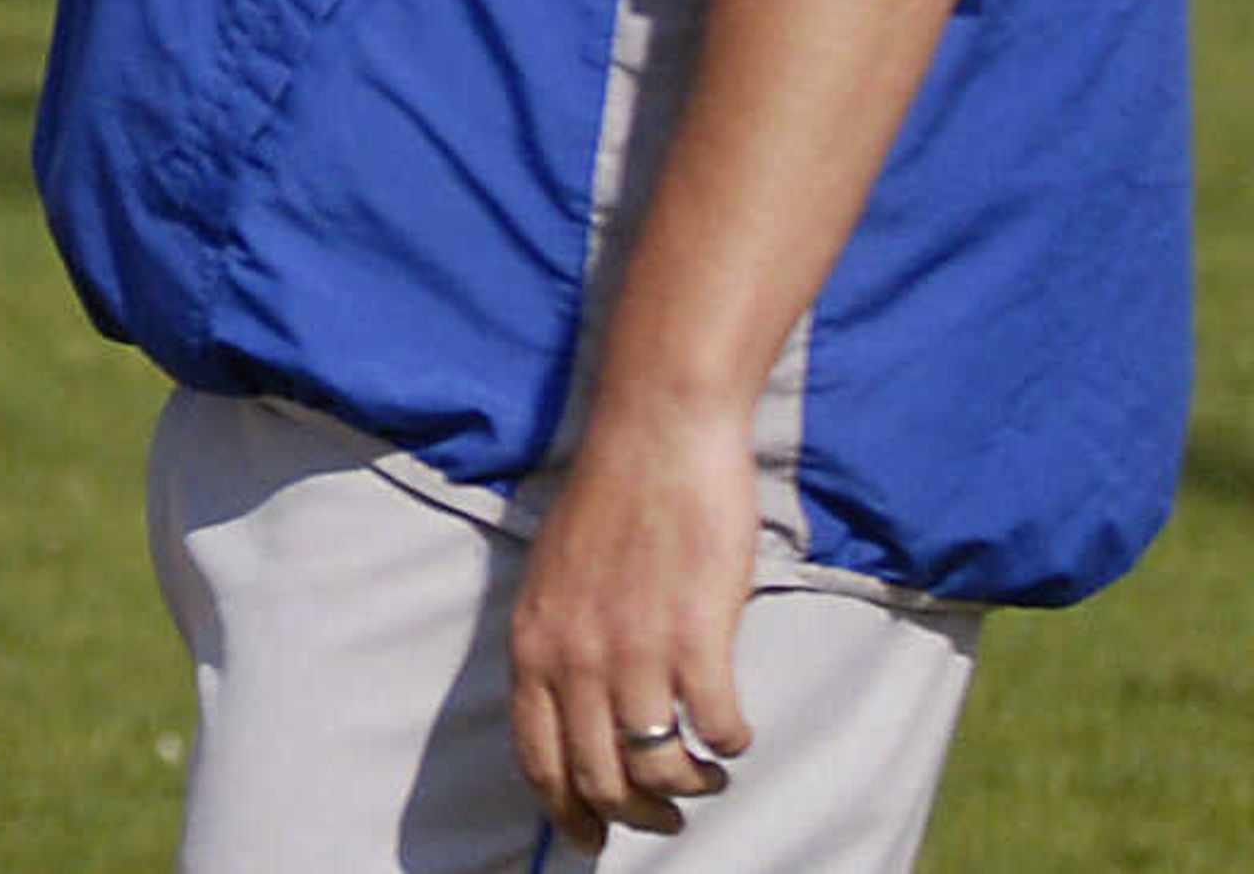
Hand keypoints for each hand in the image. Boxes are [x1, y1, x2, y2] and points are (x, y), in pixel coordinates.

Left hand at [507, 405, 760, 850]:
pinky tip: (735, 730)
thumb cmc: (609, 502)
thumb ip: (557, 644)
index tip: (591, 841)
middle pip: (600, 780)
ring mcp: (635, 651)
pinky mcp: (697, 637)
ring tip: (706, 775)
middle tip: (665, 820)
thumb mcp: (552, 579)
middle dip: (636, 818)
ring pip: (660, 770)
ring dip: (690, 788)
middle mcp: (575, 657)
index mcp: (533, 643)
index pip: (538, 759)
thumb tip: (572, 712)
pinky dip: (731, 744)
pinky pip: (716, 729)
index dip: (567, 811)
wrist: (656, 436)